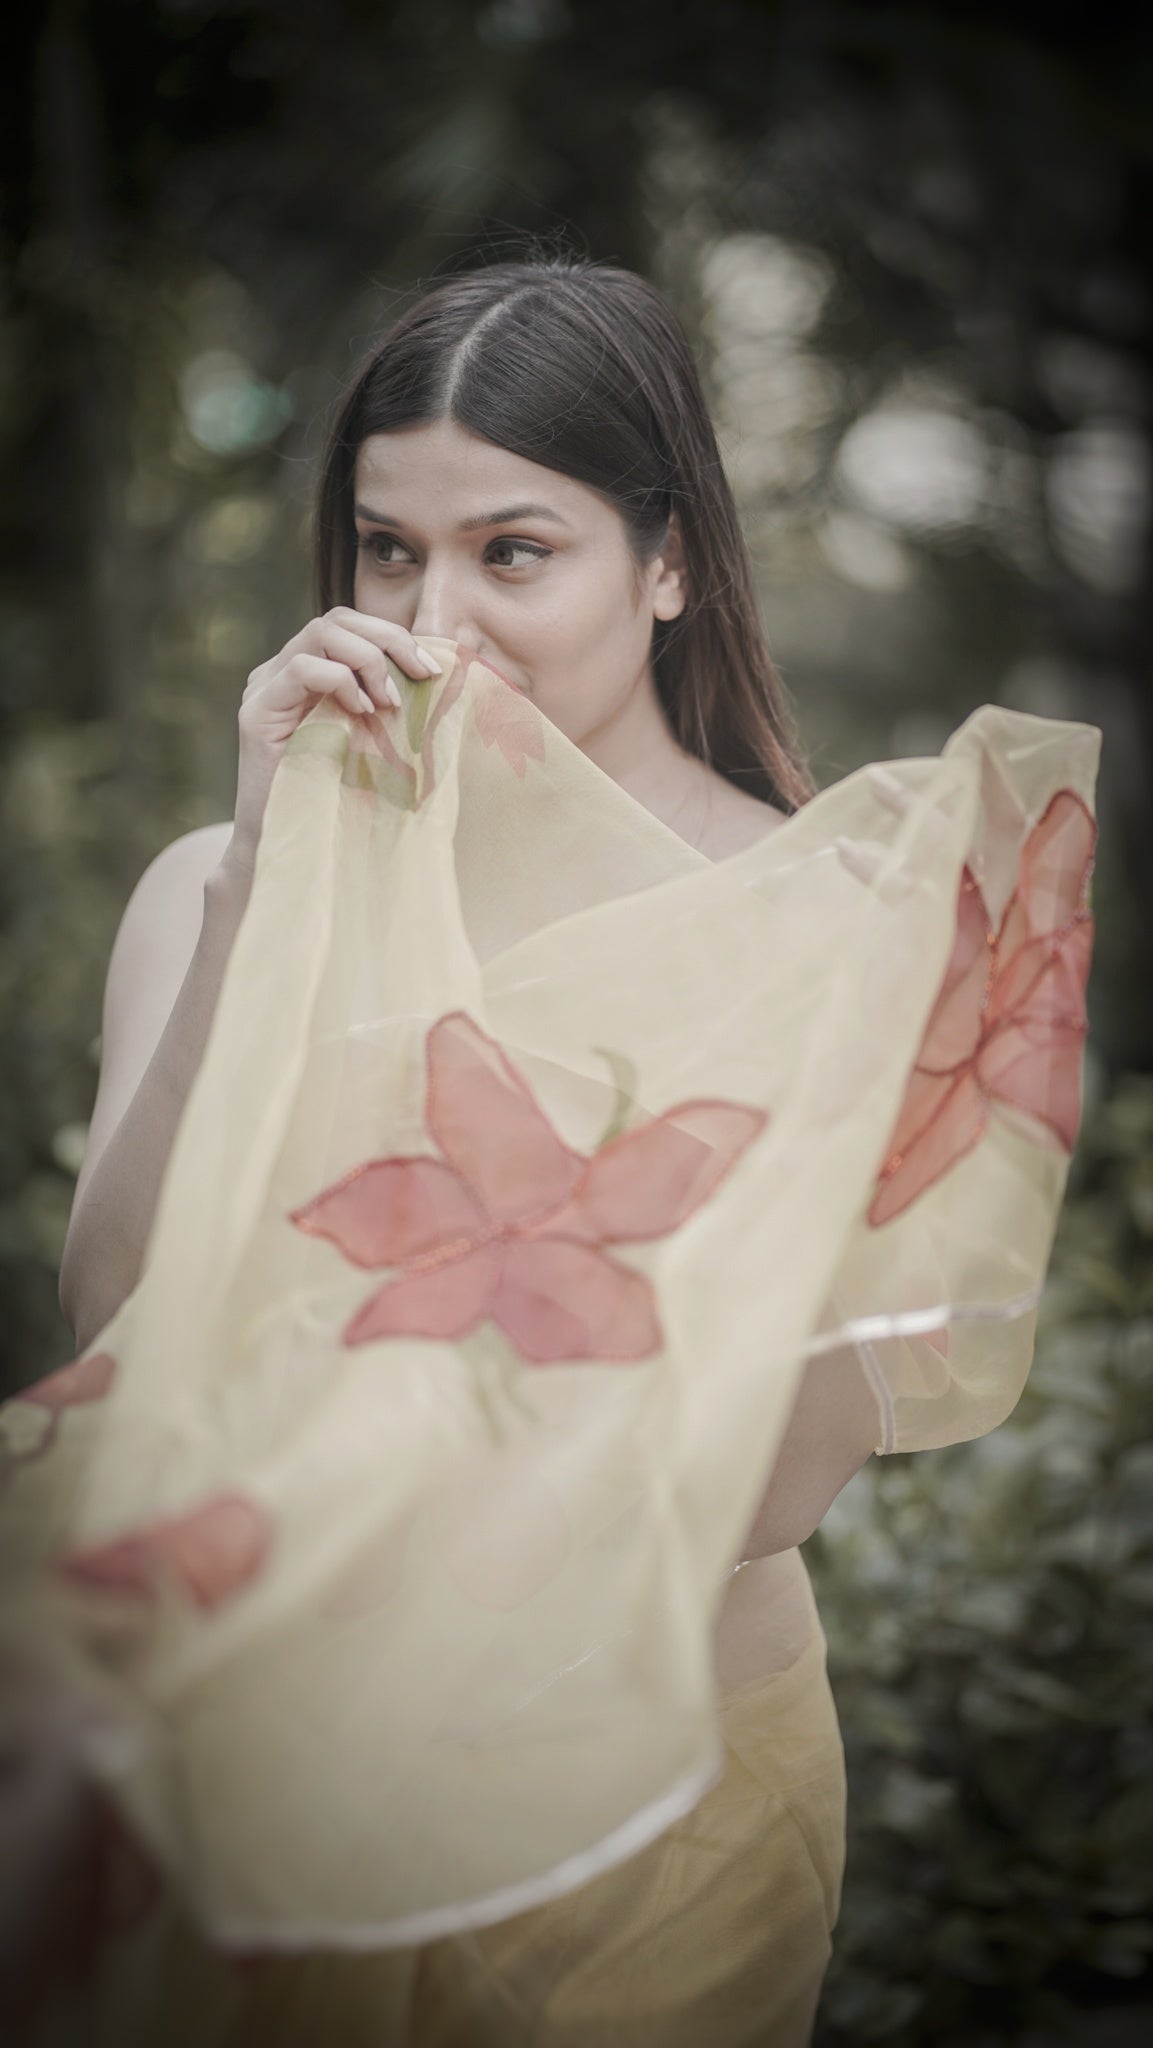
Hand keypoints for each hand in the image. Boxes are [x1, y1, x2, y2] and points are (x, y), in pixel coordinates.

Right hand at [223, 609, 442, 878]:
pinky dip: (342, 683)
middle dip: (388, 640)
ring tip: (388, 703)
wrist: (289, 843)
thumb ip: (385, 704)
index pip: (348, 625)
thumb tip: (436, 678)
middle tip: (420, 675)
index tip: (430, 671)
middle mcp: (280, 672)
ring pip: (319, 633)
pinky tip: (362, 713)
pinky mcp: (256, 713)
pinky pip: (302, 670)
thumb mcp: (369, 739)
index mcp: (307, 673)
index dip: (393, 636)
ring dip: (368, 661)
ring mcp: (263, 688)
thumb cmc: (336, 796)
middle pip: (335, 619)